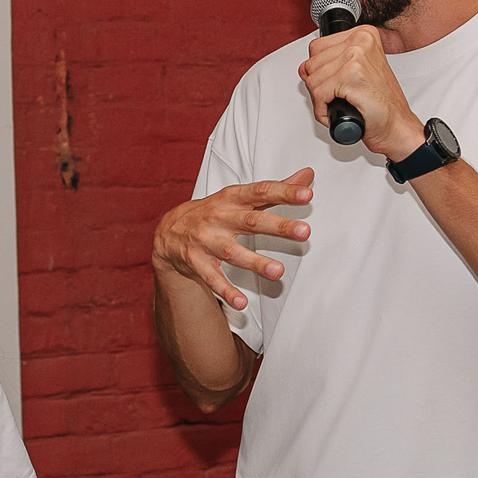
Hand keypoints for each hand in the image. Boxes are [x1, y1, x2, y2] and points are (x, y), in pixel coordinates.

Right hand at [151, 170, 313, 312]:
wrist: (169, 232)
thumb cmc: (214, 212)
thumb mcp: (240, 197)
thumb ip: (275, 189)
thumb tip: (307, 175)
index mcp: (233, 198)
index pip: (261, 192)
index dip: (284, 192)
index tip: (306, 195)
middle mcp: (220, 217)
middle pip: (251, 221)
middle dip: (278, 226)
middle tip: (304, 231)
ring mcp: (206, 240)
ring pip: (232, 252)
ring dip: (255, 263)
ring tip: (278, 272)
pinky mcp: (196, 262)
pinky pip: (212, 278)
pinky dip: (226, 291)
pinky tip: (241, 302)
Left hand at [300, 24, 424, 158]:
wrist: (397, 126)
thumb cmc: (381, 104)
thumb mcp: (354, 74)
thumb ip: (327, 65)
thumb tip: (303, 68)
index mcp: (363, 34)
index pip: (317, 47)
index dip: (321, 71)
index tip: (336, 82)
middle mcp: (360, 41)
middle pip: (312, 63)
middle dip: (319, 86)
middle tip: (340, 96)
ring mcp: (356, 57)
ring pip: (313, 79)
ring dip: (321, 99)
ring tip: (341, 103)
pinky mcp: (351, 76)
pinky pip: (319, 93)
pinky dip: (322, 110)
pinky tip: (338, 111)